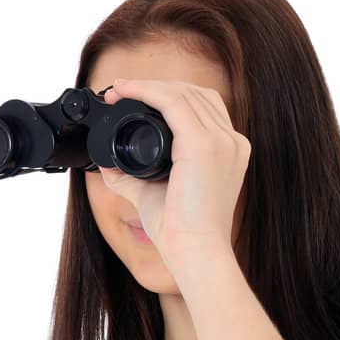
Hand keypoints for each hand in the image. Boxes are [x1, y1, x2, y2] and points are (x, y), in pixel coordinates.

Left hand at [95, 77, 249, 277]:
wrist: (195, 253)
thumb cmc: (180, 232)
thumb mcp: (153, 194)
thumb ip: (132, 177)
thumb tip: (108, 164)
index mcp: (228, 151)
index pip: (203, 106)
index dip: (169, 94)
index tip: (134, 97)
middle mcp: (231, 142)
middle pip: (196, 93)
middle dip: (157, 86)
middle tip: (122, 90)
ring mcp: (221, 141)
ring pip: (184, 93)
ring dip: (148, 85)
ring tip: (120, 89)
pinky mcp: (203, 145)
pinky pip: (173, 102)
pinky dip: (147, 92)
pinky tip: (127, 92)